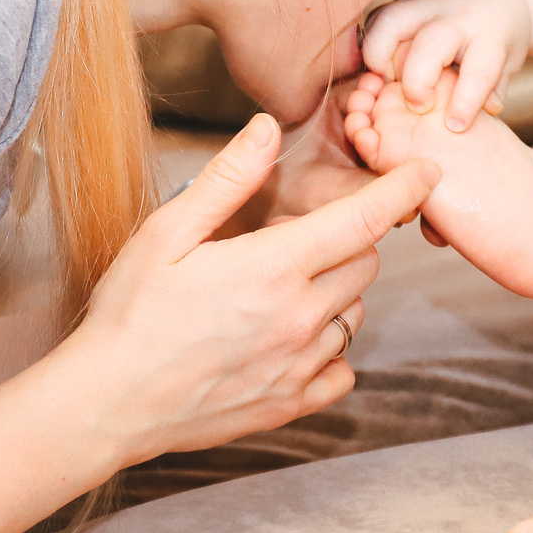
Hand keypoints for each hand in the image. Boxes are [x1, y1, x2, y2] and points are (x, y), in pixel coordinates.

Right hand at [59, 113, 437, 464]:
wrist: (107, 403)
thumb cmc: (129, 313)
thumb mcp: (166, 232)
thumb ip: (227, 179)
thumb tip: (269, 128)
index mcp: (273, 266)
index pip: (365, 218)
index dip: (404, 187)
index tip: (425, 171)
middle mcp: (300, 317)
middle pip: (366, 262)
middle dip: (346, 240)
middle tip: (289, 241)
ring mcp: (300, 366)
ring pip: (355, 313)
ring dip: (335, 293)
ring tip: (276, 292)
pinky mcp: (291, 403)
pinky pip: (342, 369)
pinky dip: (328, 349)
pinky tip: (285, 340)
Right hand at [356, 0, 532, 132]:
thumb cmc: (500, 32)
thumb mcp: (510, 59)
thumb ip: (494, 87)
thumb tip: (481, 113)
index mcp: (490, 33)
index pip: (478, 70)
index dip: (465, 102)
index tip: (454, 126)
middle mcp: (456, 16)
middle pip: (429, 46)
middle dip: (417, 83)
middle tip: (418, 106)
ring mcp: (426, 4)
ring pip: (391, 24)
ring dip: (380, 58)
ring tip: (387, 82)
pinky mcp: (402, 1)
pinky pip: (376, 20)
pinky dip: (372, 45)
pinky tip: (380, 67)